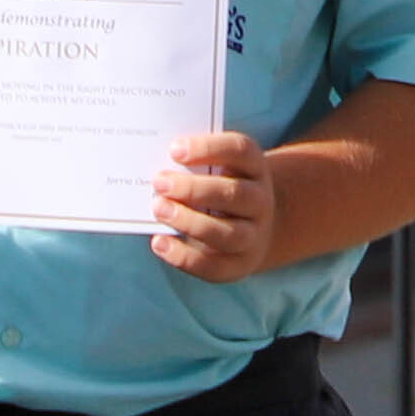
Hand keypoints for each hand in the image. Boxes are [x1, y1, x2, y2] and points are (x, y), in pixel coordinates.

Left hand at [151, 130, 281, 279]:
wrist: (253, 228)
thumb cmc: (219, 189)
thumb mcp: (217, 169)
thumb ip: (191, 166)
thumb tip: (154, 168)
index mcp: (254, 167)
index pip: (239, 151)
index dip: (208, 149)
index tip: (174, 150)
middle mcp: (260, 200)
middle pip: (233, 194)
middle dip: (192, 189)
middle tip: (158, 182)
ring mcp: (253, 235)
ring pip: (227, 233)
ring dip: (189, 222)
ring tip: (158, 209)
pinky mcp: (238, 265)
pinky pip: (214, 266)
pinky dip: (184, 256)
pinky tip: (159, 242)